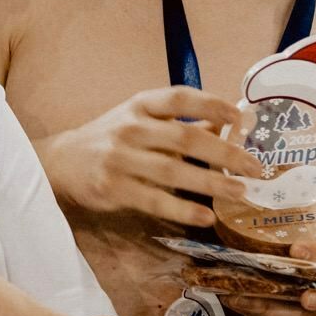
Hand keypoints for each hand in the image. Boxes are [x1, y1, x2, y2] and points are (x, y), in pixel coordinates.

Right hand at [41, 87, 263, 225]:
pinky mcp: (114, 188)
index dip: (211, 105)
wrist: (61, 162)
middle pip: (185, 138)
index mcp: (140, 105)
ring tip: (240, 192)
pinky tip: (206, 216)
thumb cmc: (110, 138)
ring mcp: (120, 158)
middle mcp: (131, 128)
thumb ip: (180, 125)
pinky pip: (155, 200)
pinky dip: (183, 209)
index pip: (180, 98)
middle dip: (225, 153)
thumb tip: (230, 128)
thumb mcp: (141, 121)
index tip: (240, 117)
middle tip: (255, 167)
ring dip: (211, 183)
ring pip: (174, 171)